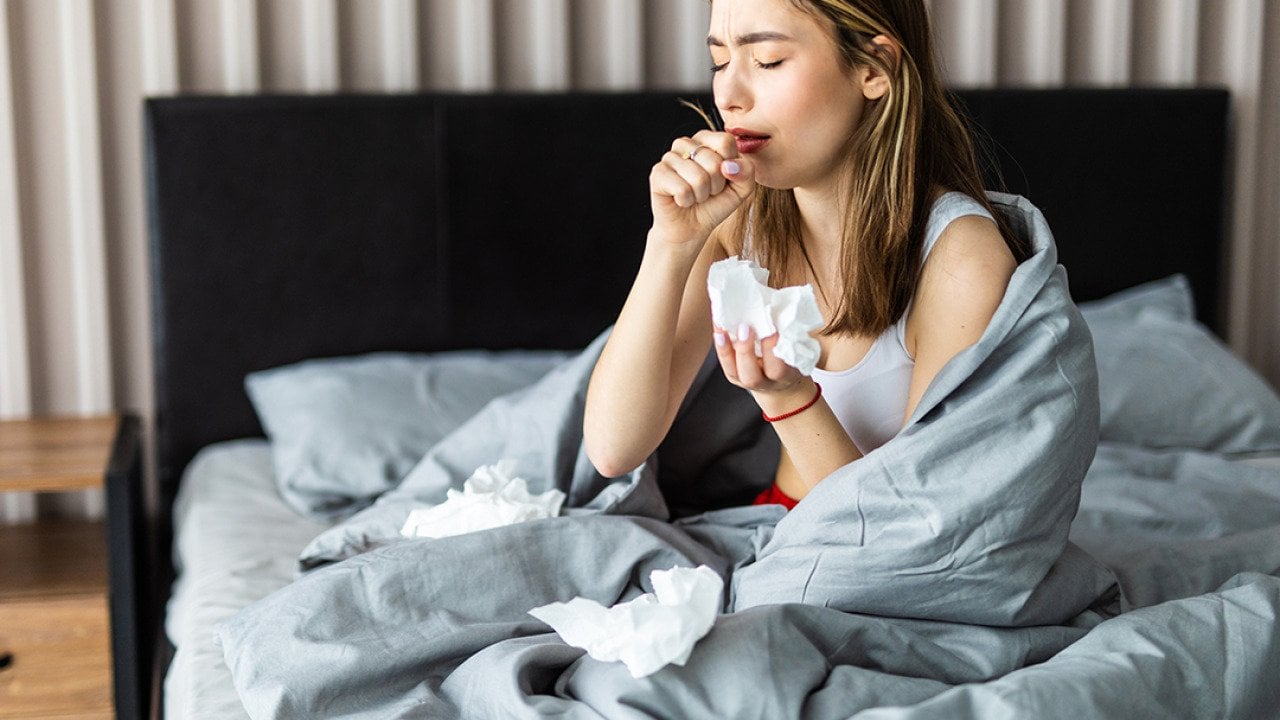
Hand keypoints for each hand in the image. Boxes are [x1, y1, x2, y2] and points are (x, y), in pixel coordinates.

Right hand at [649, 130, 755, 246]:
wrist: (691, 228)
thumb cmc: (714, 204)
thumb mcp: (741, 188)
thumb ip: (746, 172)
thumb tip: (730, 165)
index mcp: (707, 140)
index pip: (726, 141)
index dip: (731, 167)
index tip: (724, 178)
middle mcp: (686, 143)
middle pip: (714, 162)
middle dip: (716, 186)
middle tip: (707, 192)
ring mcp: (669, 157)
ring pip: (699, 177)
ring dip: (701, 195)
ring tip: (694, 196)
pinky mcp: (657, 173)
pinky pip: (682, 189)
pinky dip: (686, 201)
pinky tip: (681, 200)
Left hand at [713, 324, 806, 399]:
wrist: (780, 381)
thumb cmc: (790, 356)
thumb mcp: (797, 348)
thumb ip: (788, 334)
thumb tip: (776, 308)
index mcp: (785, 376)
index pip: (778, 369)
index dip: (772, 350)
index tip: (772, 330)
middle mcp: (765, 382)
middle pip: (752, 376)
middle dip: (746, 351)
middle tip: (745, 327)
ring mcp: (746, 381)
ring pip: (733, 372)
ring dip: (726, 349)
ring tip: (721, 330)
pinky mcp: (734, 376)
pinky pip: (726, 364)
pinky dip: (721, 346)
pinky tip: (718, 330)